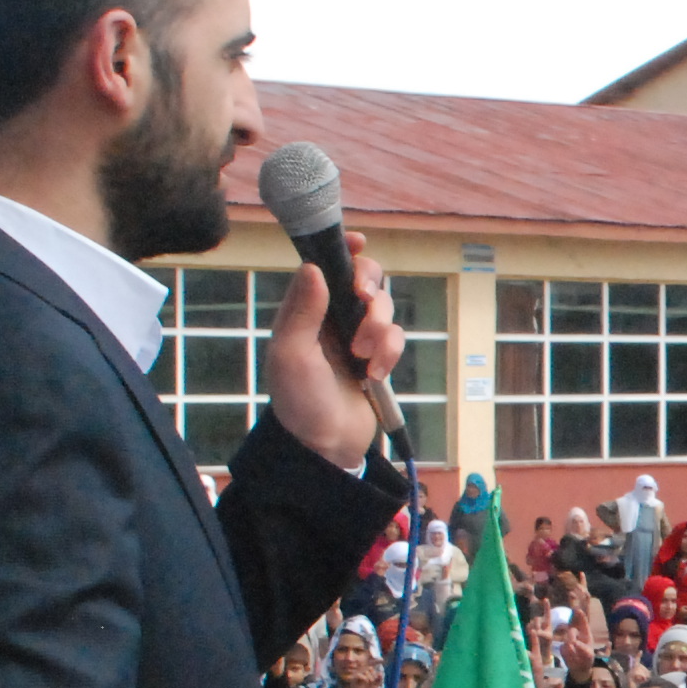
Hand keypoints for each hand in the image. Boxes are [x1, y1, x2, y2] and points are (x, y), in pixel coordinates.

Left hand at [266, 231, 406, 470]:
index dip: (343, 249)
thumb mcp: (292, 354)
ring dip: (379, 328)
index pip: (325, 266)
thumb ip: (303, 309)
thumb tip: (313, 267)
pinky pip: (395, 338)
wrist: (325, 445)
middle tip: (364, 301)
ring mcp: (356, 337)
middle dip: (371, 289)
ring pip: (384, 308)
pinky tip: (373, 375)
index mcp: (305, 310)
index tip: (359, 242)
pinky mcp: (376, 357)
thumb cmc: (299, 401)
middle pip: (365, 279)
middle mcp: (331, 317)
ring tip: (363, 356)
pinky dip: (389, 354)